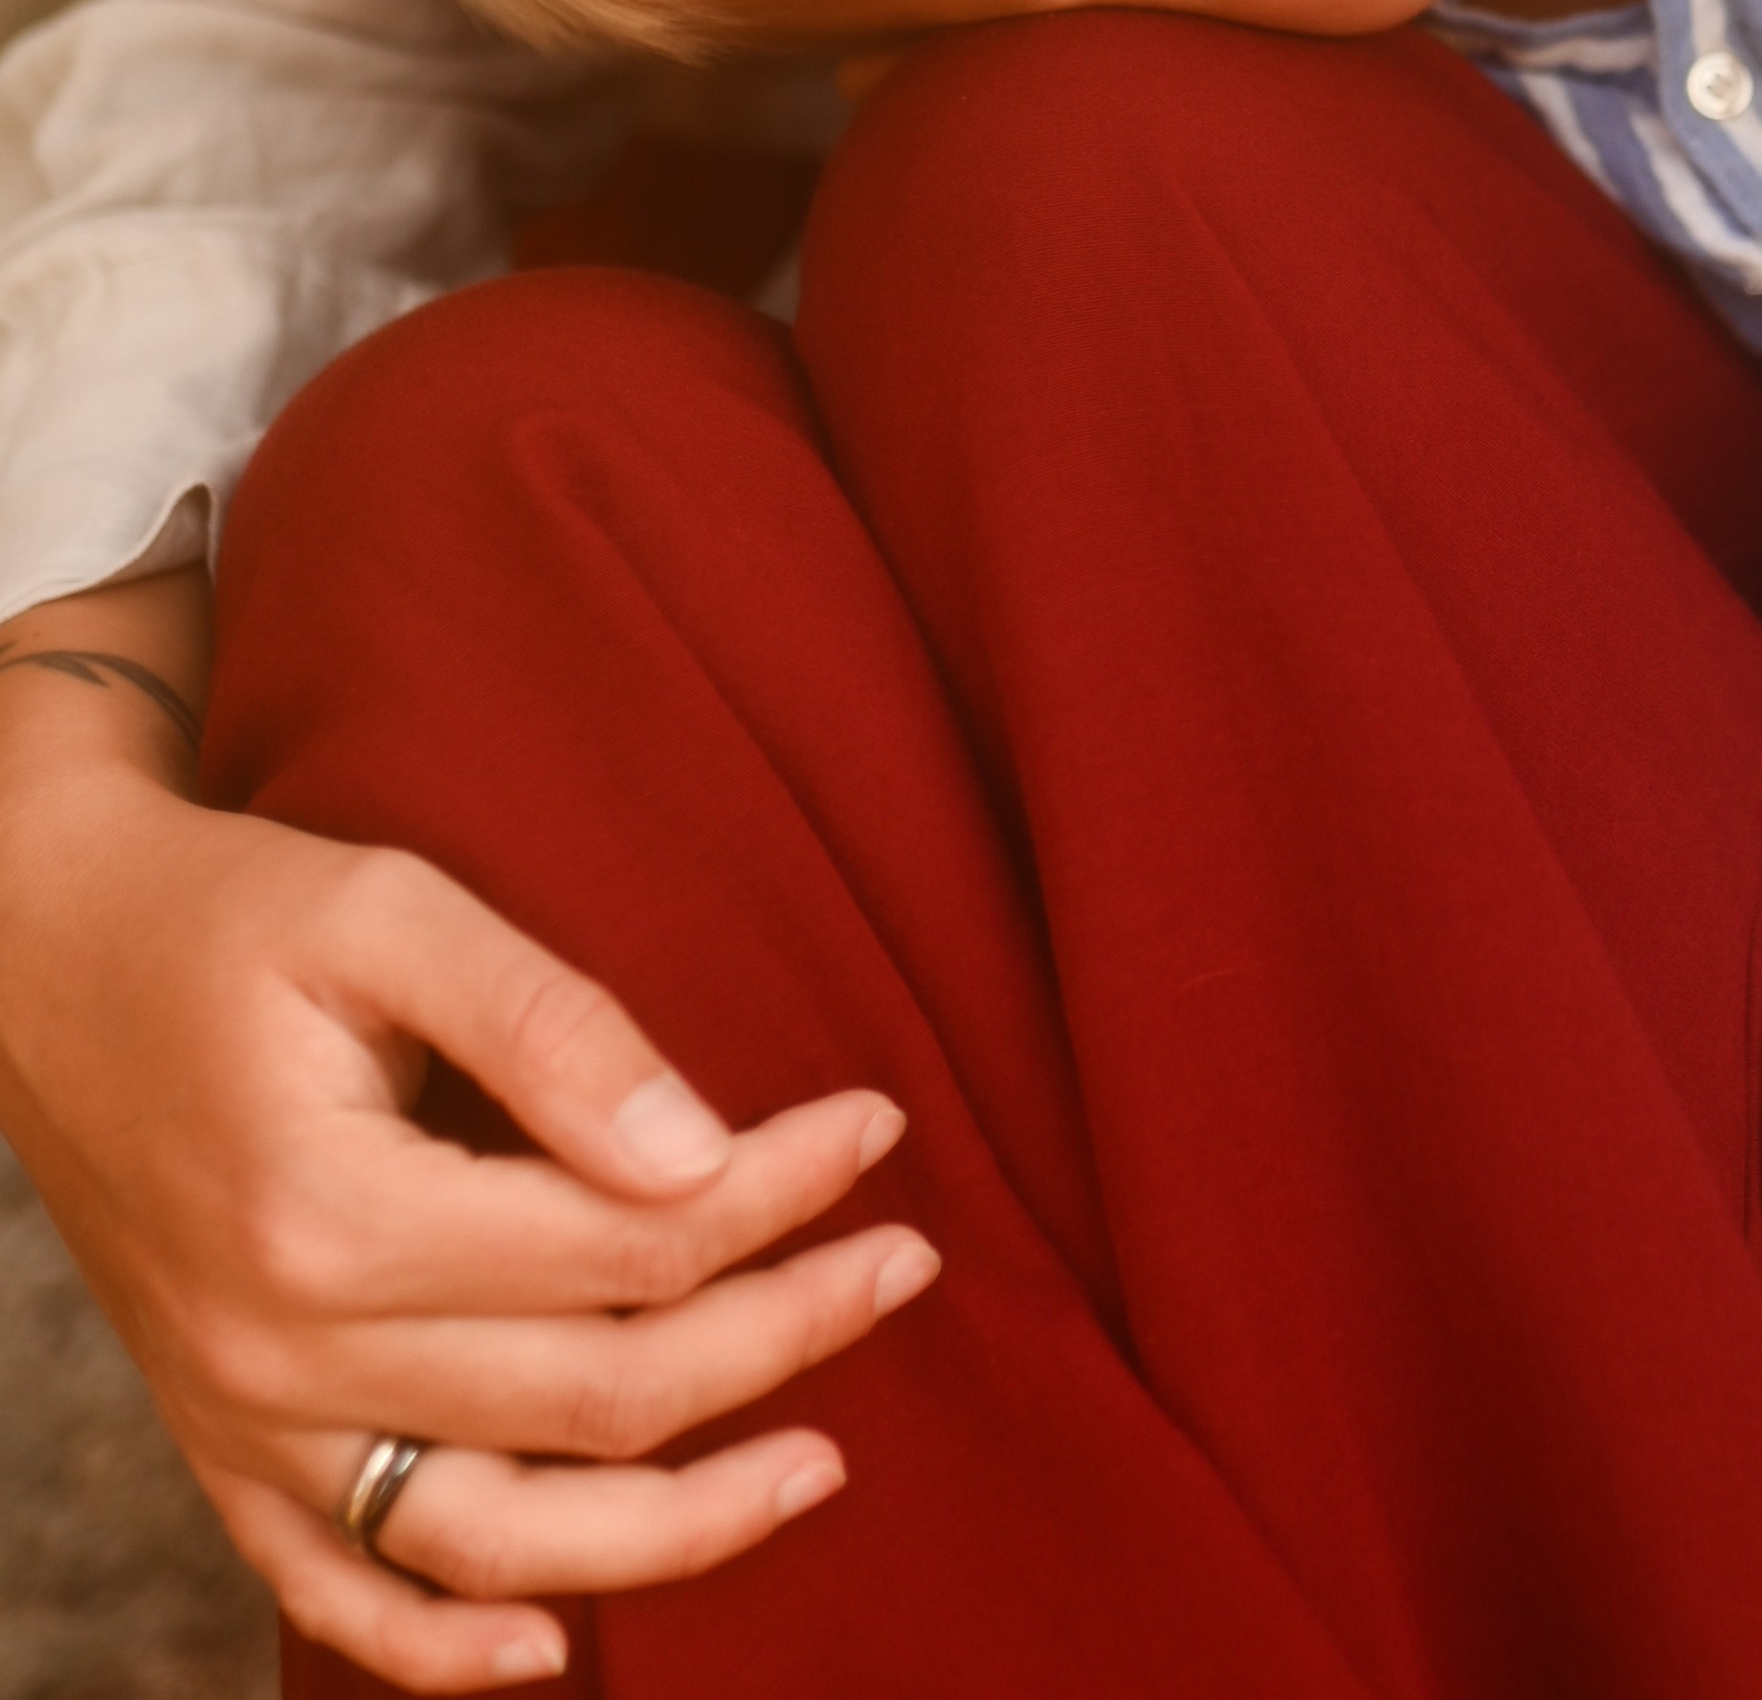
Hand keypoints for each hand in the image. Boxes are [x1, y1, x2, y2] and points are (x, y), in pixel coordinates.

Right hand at [0, 589, 936, 1691]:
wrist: (44, 957)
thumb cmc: (232, 915)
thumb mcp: (388, 907)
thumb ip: (547, 1023)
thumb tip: (695, 1150)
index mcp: (335, 1212)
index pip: (623, 1243)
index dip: (774, 1192)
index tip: (879, 1130)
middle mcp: (287, 1350)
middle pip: (595, 1394)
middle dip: (779, 1336)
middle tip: (904, 1267)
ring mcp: (247, 1422)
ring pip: (495, 1540)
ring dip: (674, 1527)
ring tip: (818, 1465)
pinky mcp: (220, 1449)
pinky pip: (340, 1594)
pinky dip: (447, 1652)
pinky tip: (560, 1649)